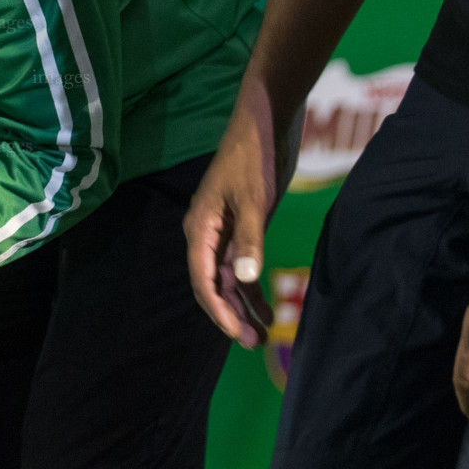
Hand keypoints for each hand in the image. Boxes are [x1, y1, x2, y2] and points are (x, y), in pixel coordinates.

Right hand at [183, 85, 285, 346]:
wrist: (264, 126)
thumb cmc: (253, 160)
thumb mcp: (253, 200)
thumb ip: (250, 240)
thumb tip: (245, 279)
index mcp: (200, 228)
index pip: (202, 279)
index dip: (217, 309)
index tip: (235, 333)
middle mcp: (207, 235)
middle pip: (212, 284)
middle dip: (230, 314)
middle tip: (253, 341)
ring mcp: (224, 233)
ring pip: (228, 279)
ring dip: (243, 306)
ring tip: (262, 335)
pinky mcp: (242, 228)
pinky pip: (242, 266)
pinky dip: (253, 288)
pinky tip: (269, 308)